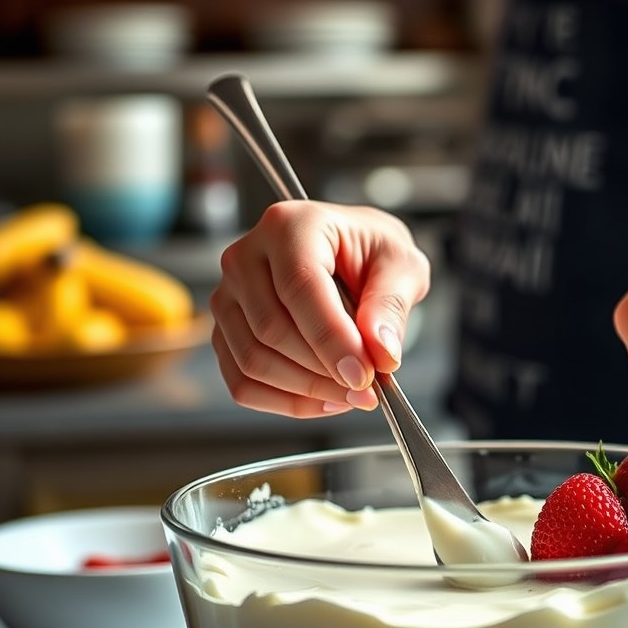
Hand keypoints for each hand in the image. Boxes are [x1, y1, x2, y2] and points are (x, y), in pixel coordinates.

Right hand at [210, 200, 430, 416]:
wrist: (352, 256)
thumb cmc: (373, 254)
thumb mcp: (402, 266)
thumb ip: (392, 305)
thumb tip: (379, 351)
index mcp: (290, 226)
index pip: (300, 287)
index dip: (331, 338)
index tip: (363, 375)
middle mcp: (246, 256)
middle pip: (271, 329)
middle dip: (324, 371)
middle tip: (368, 389)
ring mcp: (229, 295)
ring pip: (253, 360)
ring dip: (307, 391)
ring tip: (351, 395)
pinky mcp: (226, 332)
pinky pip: (242, 382)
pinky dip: (286, 402)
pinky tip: (325, 400)